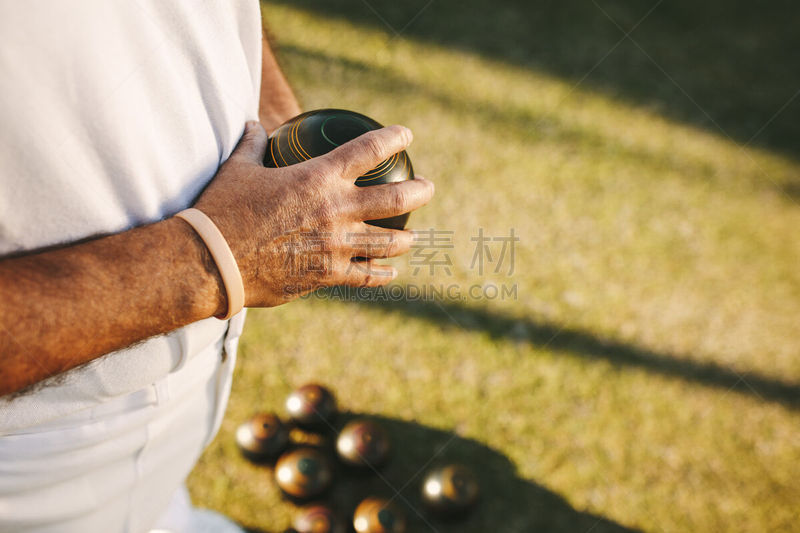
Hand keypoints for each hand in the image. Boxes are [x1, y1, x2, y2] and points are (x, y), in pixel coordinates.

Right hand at [192, 121, 434, 307]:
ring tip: (414, 238)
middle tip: (427, 188)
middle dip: (418, 192)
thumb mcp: (237, 169)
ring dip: (406, 239)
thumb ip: (251, 145)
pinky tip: (392, 273)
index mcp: (317, 177)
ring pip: (388, 241)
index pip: (367, 151)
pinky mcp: (327, 275)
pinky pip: (366, 276)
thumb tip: (252, 126)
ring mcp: (336, 245)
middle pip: (394, 198)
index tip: (406, 136)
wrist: (211, 261)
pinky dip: (383, 274)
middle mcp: (335, 210)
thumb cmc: (222, 211)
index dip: (392, 140)